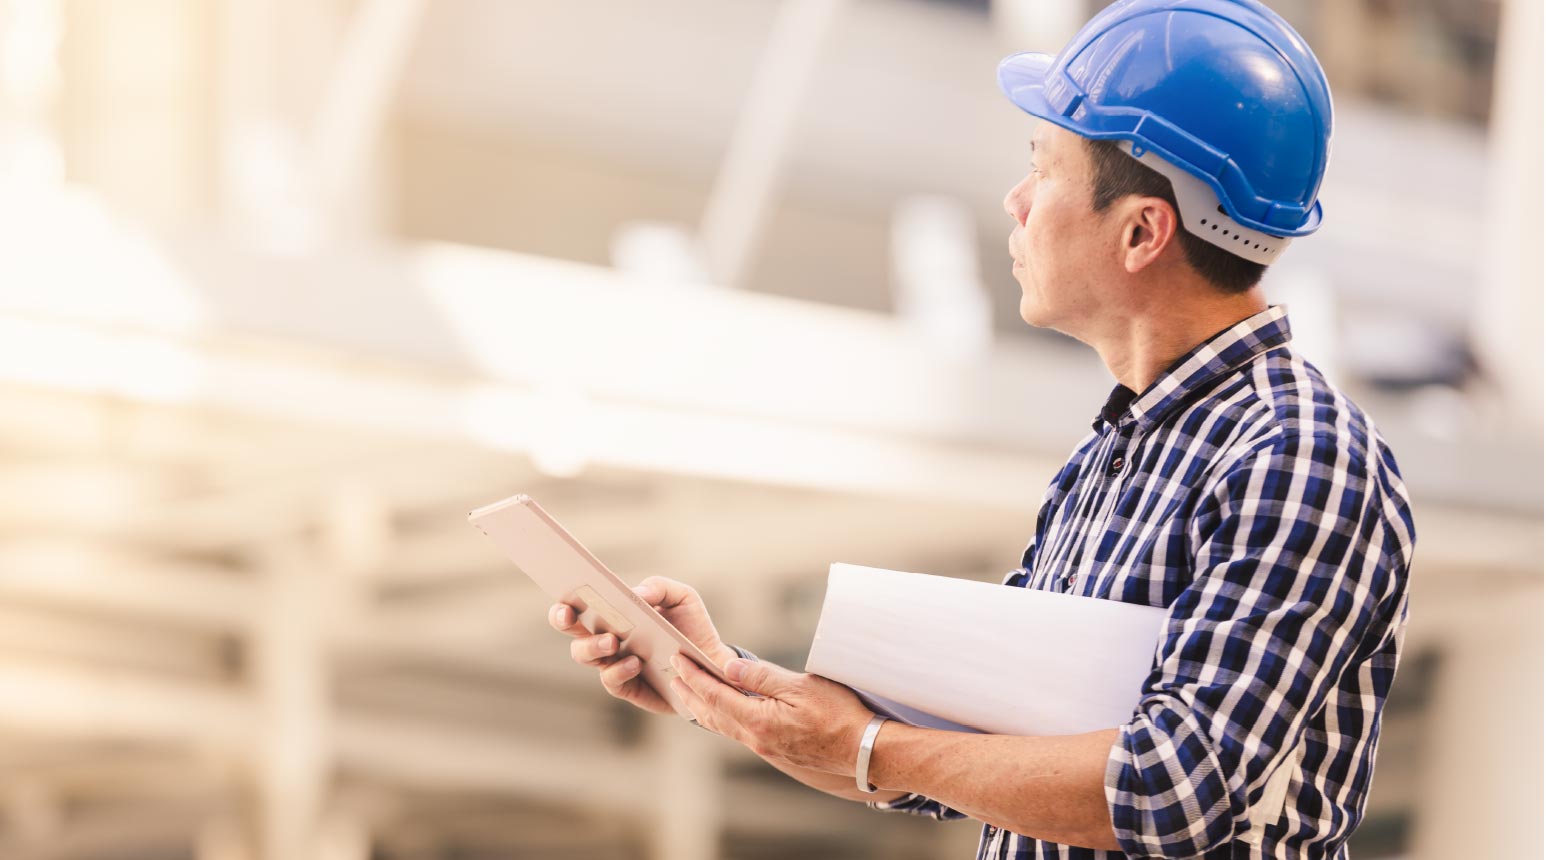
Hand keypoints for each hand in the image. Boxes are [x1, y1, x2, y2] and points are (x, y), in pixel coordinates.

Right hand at [548, 576, 735, 715]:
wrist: (712, 664)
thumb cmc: (691, 626)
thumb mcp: (682, 598)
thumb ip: (659, 587)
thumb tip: (635, 594)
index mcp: (614, 612)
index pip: (579, 603)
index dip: (564, 598)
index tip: (564, 593)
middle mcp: (607, 637)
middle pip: (572, 630)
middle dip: (562, 620)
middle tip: (571, 615)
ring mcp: (613, 663)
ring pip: (583, 654)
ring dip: (592, 646)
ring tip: (613, 641)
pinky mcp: (626, 687)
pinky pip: (610, 680)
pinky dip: (619, 670)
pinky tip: (635, 663)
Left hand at [669, 653, 876, 776]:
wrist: (864, 750)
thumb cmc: (839, 715)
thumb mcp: (802, 687)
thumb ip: (762, 678)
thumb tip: (728, 668)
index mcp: (758, 721)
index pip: (715, 695)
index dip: (694, 676)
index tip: (679, 659)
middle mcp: (755, 739)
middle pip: (711, 713)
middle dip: (690, 691)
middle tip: (673, 672)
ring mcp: (764, 748)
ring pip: (722, 725)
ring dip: (702, 706)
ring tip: (688, 691)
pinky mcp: (774, 750)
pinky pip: (737, 731)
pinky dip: (720, 716)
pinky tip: (722, 710)